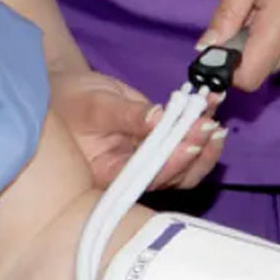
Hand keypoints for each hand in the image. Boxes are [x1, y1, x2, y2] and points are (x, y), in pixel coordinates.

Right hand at [48, 70, 226, 189]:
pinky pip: (184, 151)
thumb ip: (128, 115)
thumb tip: (159, 117)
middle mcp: (132, 180)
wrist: (64, 99)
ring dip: (205, 143)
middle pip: (173, 176)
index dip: (174, 159)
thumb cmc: (70, 103)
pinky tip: (210, 112)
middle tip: (211, 123)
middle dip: (197, 149)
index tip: (195, 138)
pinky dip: (200, 133)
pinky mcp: (158, 155)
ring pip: (186, 168)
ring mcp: (148, 168)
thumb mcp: (96, 105)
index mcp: (110, 175)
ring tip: (215, 114)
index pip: (148, 175)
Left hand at [198, 0, 279, 90]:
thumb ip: (228, 11)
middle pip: (258, 72)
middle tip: (253, 13)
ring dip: (265, 46)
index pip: (246, 80)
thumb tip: (207, 46)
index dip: (228, 69)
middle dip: (246, 51)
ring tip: (276, 8)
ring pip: (274, 65)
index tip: (223, 47)